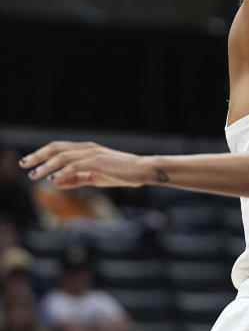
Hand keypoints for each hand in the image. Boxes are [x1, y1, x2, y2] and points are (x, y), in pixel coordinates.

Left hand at [20, 141, 145, 188]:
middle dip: (38, 155)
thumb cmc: (120, 173)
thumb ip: (75, 179)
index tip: (29, 163)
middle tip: (24, 164)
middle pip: (56, 148)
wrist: (142, 170)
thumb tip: (55, 182)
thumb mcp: (94, 177)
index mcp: (86, 150)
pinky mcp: (98, 162)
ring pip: (63, 157)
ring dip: (46, 166)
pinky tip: (53, 178)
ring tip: (34, 175)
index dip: (42, 154)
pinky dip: (62, 172)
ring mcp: (92, 154)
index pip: (59, 148)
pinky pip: (75, 166)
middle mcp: (87, 148)